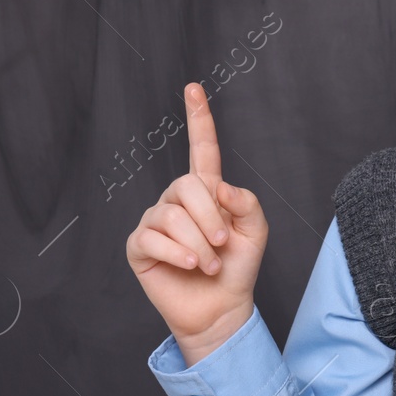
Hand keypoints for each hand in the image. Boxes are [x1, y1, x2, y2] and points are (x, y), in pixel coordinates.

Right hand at [127, 83, 268, 364]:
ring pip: (172, 215)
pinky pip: (153, 238)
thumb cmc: (237, 268)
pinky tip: (190, 266)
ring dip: (199, 244)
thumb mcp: (255, 232)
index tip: (194, 88)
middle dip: (210, 218)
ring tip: (208, 263)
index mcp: (207, 191)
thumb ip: (245, 202)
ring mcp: (156, 221)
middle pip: (188, 186)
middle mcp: (178, 200)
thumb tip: (217, 186)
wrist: (220, 307)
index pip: (201, 149)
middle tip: (222, 244)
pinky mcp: (140, 245)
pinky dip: (178, 253)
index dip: (198, 119)